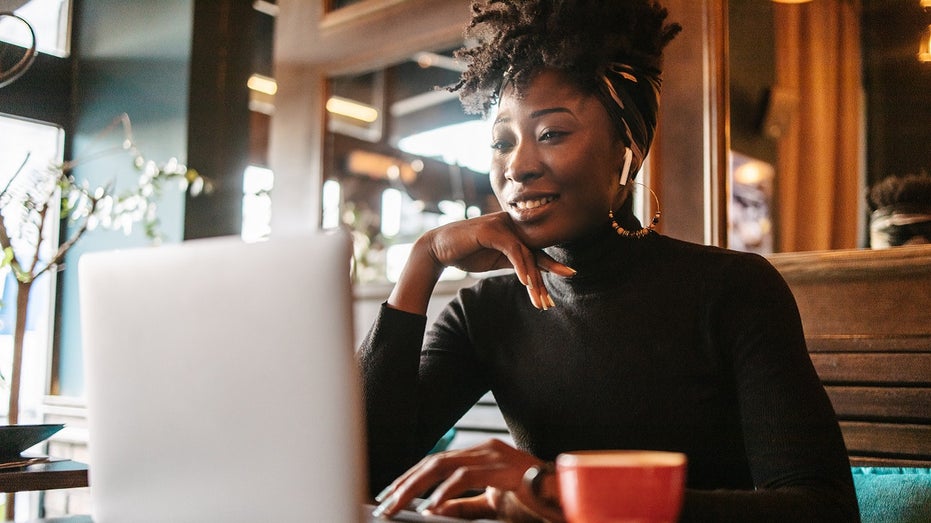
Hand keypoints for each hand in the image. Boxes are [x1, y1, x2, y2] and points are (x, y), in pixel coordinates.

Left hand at [371, 439, 559, 521]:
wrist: (566, 500)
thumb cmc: (534, 502)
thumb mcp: (491, 505)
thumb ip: (465, 505)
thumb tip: (435, 509)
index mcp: (481, 455)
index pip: (436, 463)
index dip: (411, 478)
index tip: (391, 496)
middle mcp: (484, 449)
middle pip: (433, 462)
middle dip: (405, 484)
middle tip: (385, 504)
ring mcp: (493, 455)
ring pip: (442, 467)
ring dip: (416, 488)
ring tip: (398, 506)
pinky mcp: (501, 469)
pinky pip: (464, 478)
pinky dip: (444, 493)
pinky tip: (430, 507)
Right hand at [389, 212, 575, 313]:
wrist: (438, 249)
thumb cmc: (467, 253)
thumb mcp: (497, 260)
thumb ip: (516, 262)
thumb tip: (536, 274)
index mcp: (514, 231)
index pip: (536, 249)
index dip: (552, 265)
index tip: (569, 276)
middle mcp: (511, 224)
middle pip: (534, 253)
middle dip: (544, 279)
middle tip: (549, 302)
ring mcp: (502, 224)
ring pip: (526, 253)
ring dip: (533, 279)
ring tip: (538, 300)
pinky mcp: (492, 230)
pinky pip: (513, 249)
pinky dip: (521, 267)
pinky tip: (526, 282)